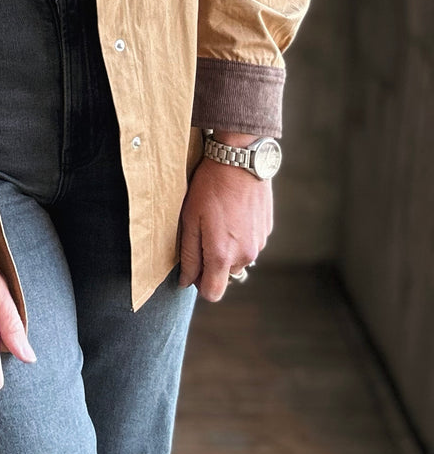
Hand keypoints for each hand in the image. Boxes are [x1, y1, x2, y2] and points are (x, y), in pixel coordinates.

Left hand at [178, 150, 272, 300]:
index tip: (193, 265)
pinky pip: (250, 243)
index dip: (199, 283)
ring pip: (239, 258)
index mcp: (222, 255)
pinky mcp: (267, 230)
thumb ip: (189, 255)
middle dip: (212, 262)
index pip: (212, 293)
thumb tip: (186, 281)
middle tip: (202, 232)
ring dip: (228, 248)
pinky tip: (232, 211)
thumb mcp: (190, 219)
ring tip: (218, 218)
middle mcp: (245, 255)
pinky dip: (240, 234)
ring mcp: (259, 243)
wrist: (239, 160)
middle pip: (225, 275)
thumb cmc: (209, 188)